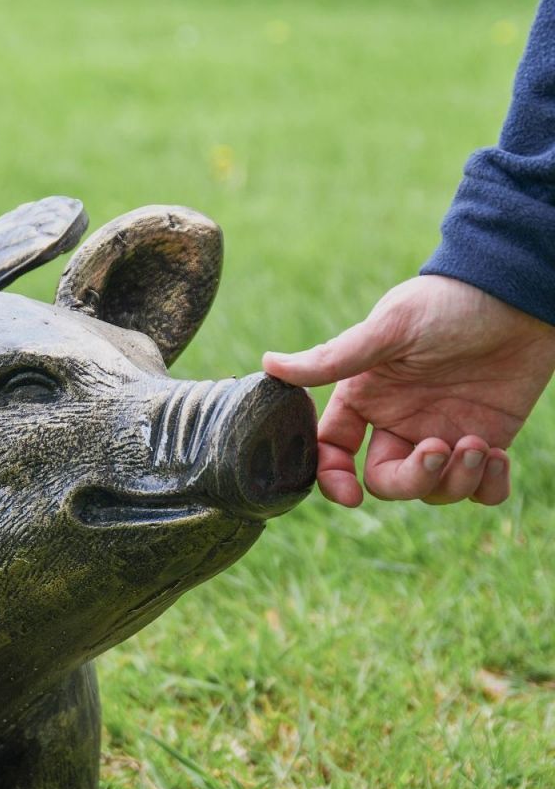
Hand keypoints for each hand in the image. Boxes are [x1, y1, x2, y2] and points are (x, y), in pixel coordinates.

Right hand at [262, 275, 554, 506]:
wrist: (520, 294)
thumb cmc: (449, 303)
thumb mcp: (389, 329)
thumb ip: (332, 358)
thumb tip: (268, 364)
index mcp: (368, 398)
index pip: (334, 450)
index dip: (334, 479)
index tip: (351, 495)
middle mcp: (400, 422)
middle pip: (386, 482)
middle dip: (410, 480)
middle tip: (438, 449)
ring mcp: (444, 434)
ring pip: (434, 492)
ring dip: (454, 481)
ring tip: (477, 446)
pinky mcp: (489, 441)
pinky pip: (481, 491)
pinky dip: (488, 488)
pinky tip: (497, 457)